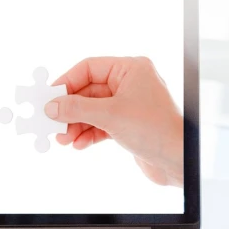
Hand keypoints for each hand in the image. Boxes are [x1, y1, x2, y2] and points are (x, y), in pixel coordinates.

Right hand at [45, 56, 183, 186]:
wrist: (179, 161)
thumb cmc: (156, 130)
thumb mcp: (110, 115)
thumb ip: (77, 108)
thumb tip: (52, 106)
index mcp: (130, 69)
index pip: (88, 68)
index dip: (66, 83)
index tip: (49, 98)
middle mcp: (129, 83)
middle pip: (87, 91)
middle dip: (70, 110)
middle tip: (52, 123)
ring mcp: (128, 104)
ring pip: (91, 110)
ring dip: (76, 124)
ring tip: (64, 139)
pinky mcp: (127, 124)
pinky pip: (99, 124)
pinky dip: (87, 133)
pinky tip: (80, 144)